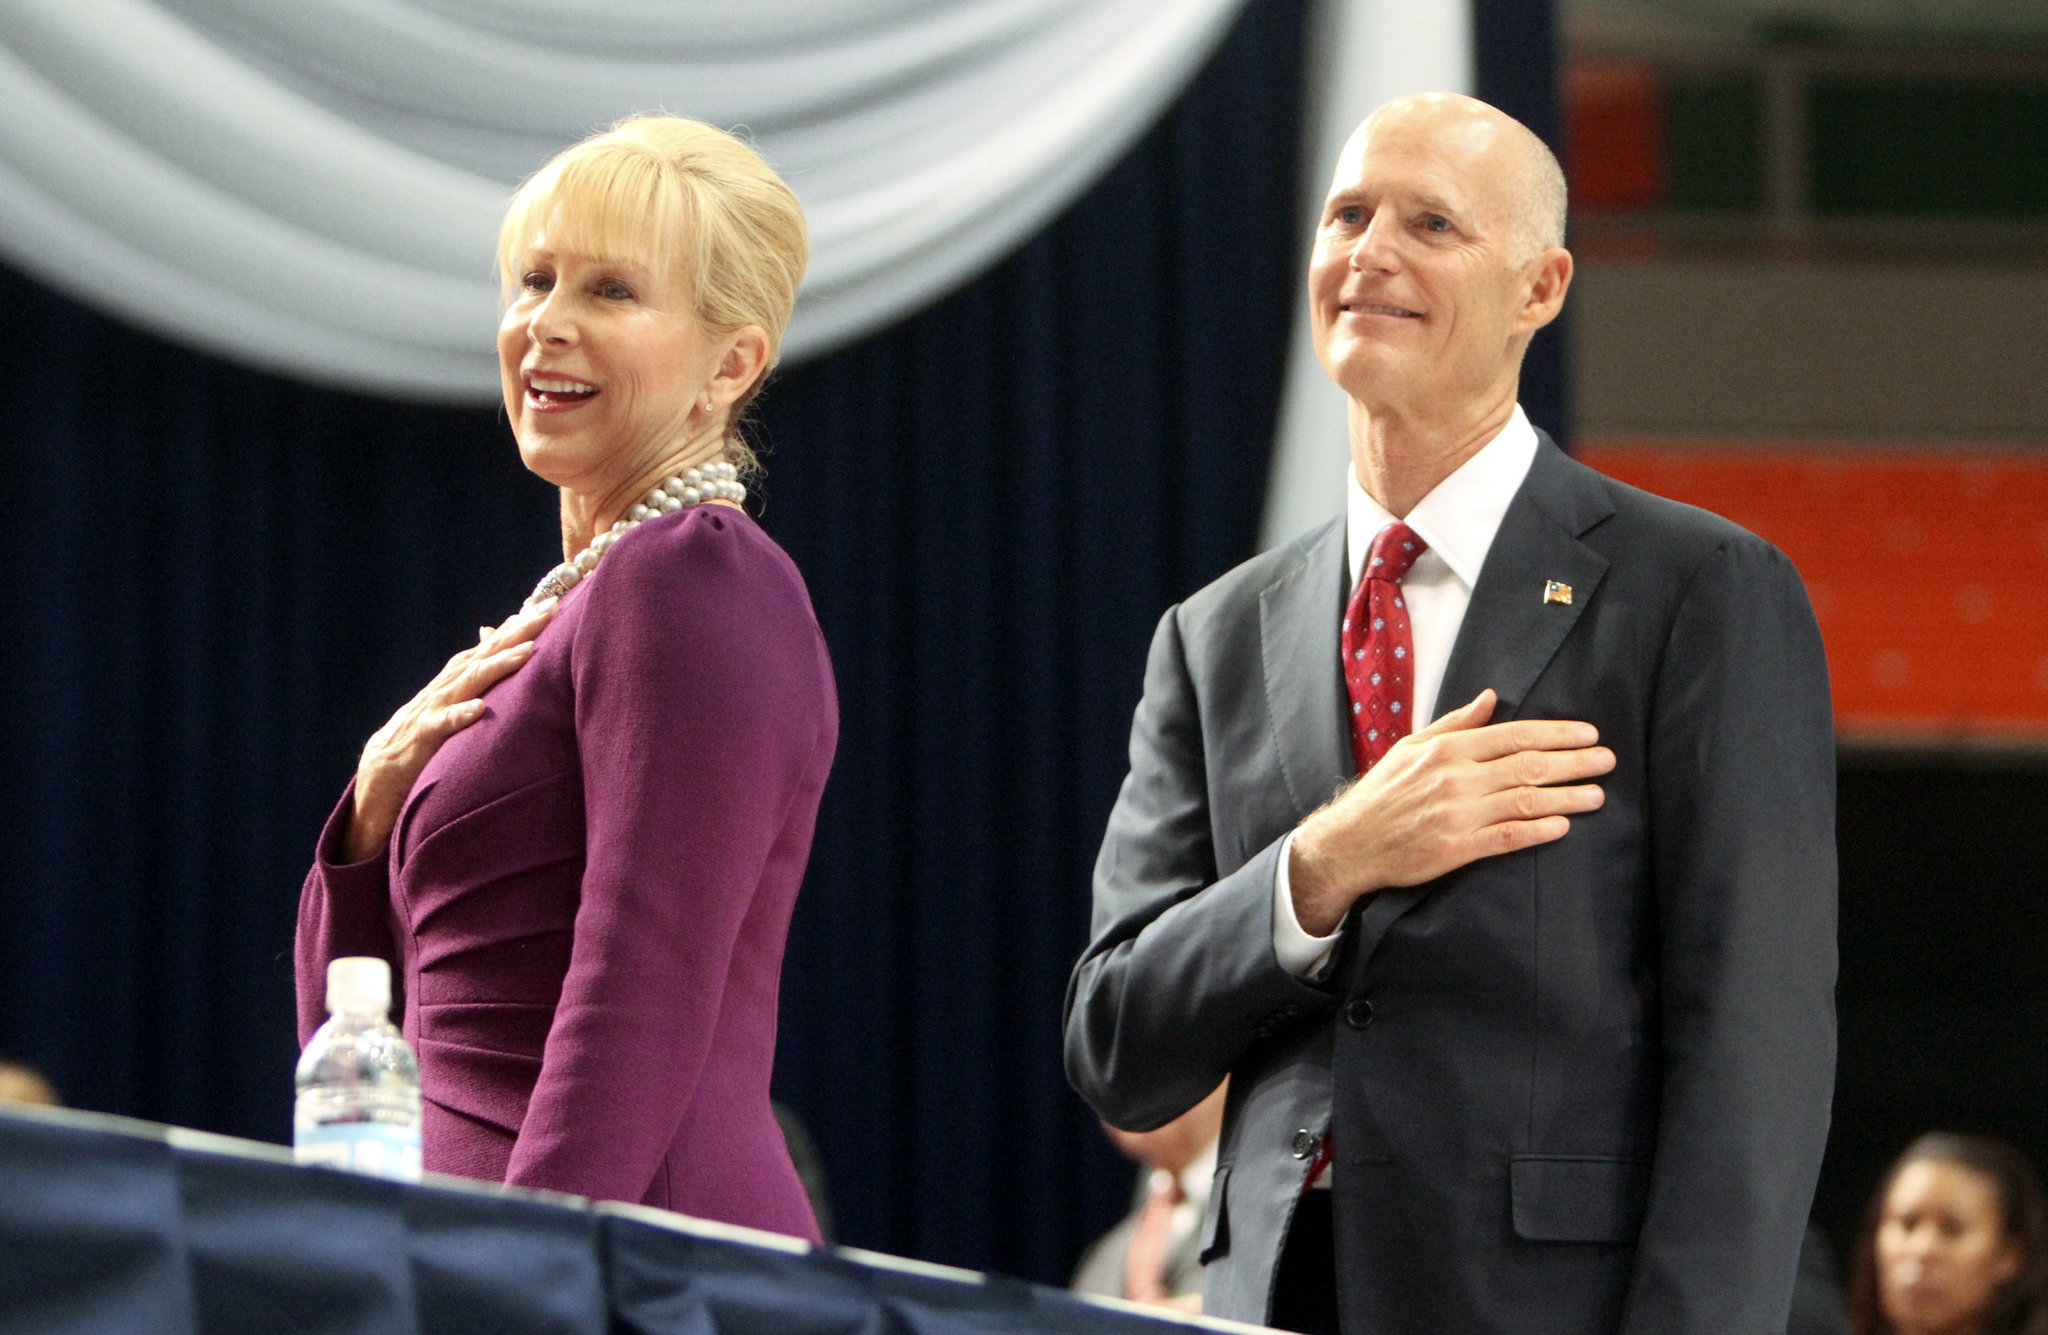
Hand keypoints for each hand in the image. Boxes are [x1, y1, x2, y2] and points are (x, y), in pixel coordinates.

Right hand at [339, 598, 557, 863]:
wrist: (369, 801)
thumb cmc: (414, 762)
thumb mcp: (445, 725)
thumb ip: (465, 694)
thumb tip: (492, 665)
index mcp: (444, 692)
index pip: (482, 651)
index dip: (513, 628)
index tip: (548, 607)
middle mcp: (433, 698)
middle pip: (477, 657)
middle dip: (514, 633)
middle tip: (549, 610)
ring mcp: (420, 720)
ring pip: (461, 686)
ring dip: (494, 667)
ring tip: (527, 652)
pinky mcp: (409, 749)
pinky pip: (434, 730)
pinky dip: (456, 717)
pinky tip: (479, 708)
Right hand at [1286, 689, 1613, 934]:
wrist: (1351, 841)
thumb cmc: (1383, 792)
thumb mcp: (1412, 746)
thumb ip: (1455, 723)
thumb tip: (1491, 698)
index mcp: (1448, 749)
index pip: (1514, 735)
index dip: (1557, 734)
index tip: (1588, 734)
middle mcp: (1457, 778)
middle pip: (1529, 766)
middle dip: (1575, 762)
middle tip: (1607, 761)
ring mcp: (1458, 814)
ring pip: (1525, 801)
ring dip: (1567, 797)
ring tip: (1597, 795)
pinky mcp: (1456, 848)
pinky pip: (1507, 837)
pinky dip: (1538, 831)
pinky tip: (1563, 826)